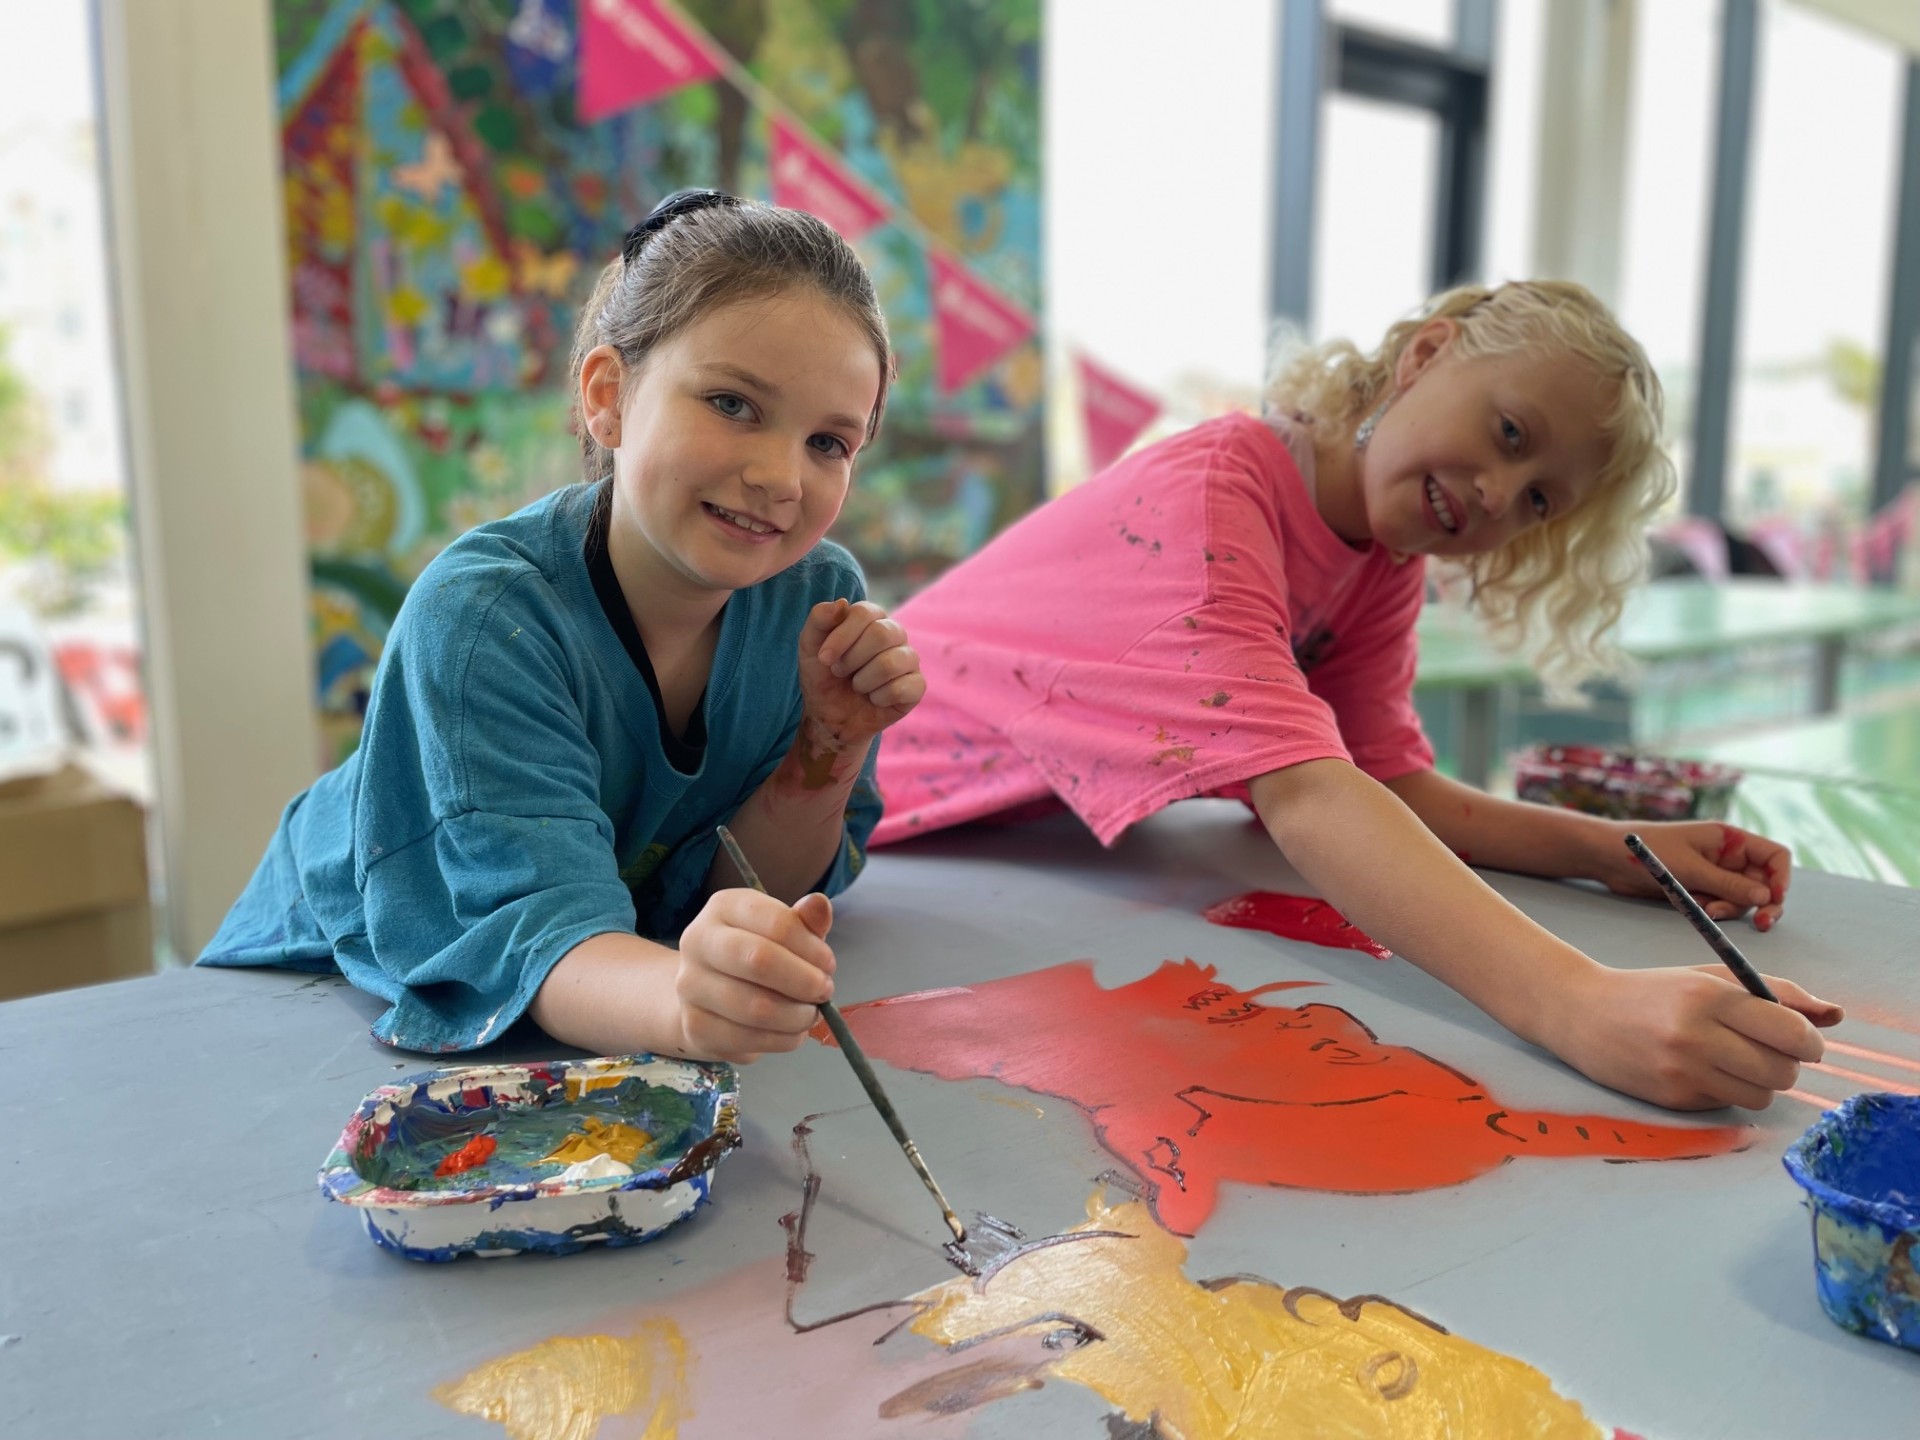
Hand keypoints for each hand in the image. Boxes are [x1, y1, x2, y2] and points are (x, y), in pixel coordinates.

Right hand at [673, 888, 835, 1062]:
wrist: (704, 994)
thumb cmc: (752, 954)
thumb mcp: (781, 931)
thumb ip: (804, 921)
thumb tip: (819, 905)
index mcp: (723, 907)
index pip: (777, 922)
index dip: (812, 948)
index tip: (828, 964)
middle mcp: (698, 941)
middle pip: (760, 961)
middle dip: (804, 981)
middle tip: (824, 991)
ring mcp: (690, 985)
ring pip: (756, 1008)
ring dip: (797, 1016)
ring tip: (811, 1014)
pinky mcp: (695, 1026)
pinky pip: (748, 1040)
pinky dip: (782, 1040)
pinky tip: (792, 1032)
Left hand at [797, 599, 924, 743]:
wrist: (831, 717)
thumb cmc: (823, 677)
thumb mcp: (809, 646)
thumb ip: (819, 619)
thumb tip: (842, 603)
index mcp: (872, 618)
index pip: (865, 613)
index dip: (842, 636)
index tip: (824, 658)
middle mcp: (895, 633)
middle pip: (882, 634)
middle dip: (852, 660)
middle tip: (841, 672)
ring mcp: (909, 659)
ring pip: (890, 664)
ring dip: (863, 682)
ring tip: (857, 686)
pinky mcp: (917, 686)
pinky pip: (901, 688)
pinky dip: (878, 698)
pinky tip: (874, 699)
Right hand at [1540, 962, 1840, 1109]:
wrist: (1580, 1013)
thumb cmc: (1652, 992)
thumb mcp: (1710, 978)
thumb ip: (1777, 993)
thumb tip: (1835, 1016)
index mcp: (1710, 997)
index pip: (1790, 1032)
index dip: (1809, 1041)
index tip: (1803, 1040)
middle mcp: (1696, 1036)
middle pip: (1782, 1071)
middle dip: (1785, 1063)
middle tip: (1764, 1050)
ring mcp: (1682, 1071)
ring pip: (1760, 1094)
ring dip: (1758, 1081)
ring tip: (1732, 1061)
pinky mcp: (1672, 1099)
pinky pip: (1728, 1104)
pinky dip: (1726, 1090)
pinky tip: (1699, 1070)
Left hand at [1593, 820, 1791, 930]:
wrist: (1609, 858)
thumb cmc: (1648, 852)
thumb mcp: (1690, 868)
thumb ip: (1727, 884)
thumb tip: (1766, 897)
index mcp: (1730, 840)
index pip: (1775, 856)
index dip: (1781, 878)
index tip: (1774, 898)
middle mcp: (1728, 857)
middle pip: (1764, 883)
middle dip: (1764, 903)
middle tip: (1762, 924)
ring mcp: (1715, 874)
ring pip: (1743, 899)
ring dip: (1732, 908)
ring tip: (1708, 908)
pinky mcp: (1701, 890)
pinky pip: (1721, 905)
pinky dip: (1713, 910)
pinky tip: (1695, 906)